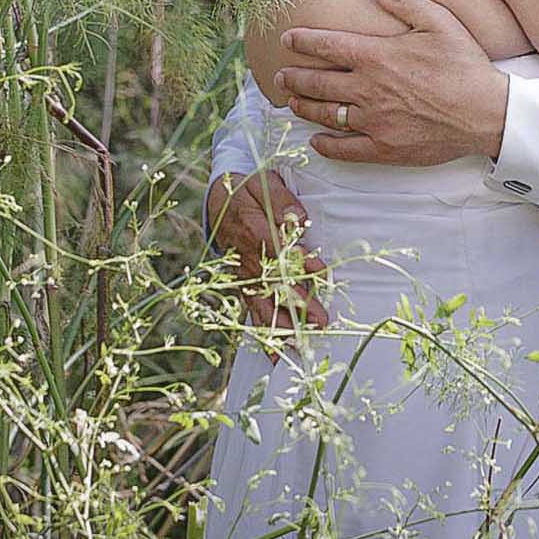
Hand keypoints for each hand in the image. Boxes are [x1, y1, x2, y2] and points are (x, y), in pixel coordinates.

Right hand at [212, 167, 322, 331]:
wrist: (216, 201)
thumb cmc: (245, 191)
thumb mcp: (261, 183)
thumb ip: (280, 199)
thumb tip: (298, 216)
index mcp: (253, 230)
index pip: (279, 250)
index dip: (300, 262)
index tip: (322, 273)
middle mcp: (247, 258)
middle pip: (273, 284)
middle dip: (297, 304)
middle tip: (321, 321)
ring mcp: (243, 275)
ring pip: (261, 304)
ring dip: (281, 325)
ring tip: (300, 345)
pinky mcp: (243, 285)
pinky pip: (252, 311)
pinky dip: (264, 333)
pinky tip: (276, 355)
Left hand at [272, 0, 512, 166]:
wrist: (488, 114)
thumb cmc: (465, 66)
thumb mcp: (439, 21)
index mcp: (377, 57)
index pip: (328, 46)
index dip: (303, 41)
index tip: (286, 39)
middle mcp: (368, 90)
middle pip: (318, 83)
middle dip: (295, 77)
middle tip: (280, 76)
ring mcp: (374, 121)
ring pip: (326, 114)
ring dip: (304, 107)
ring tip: (292, 102)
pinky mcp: (384, 148)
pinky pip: (346, 149)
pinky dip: (326, 145)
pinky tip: (316, 142)